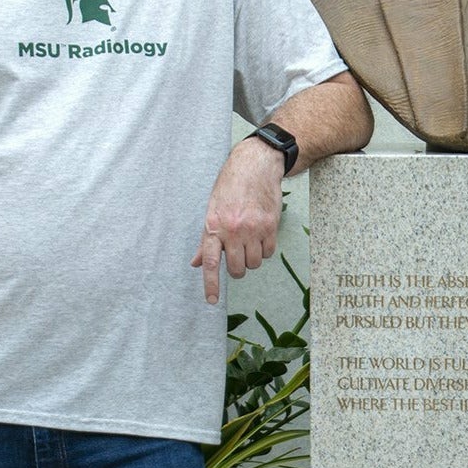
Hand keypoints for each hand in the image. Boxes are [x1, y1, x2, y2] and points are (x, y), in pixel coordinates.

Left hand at [195, 138, 284, 303]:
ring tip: (250, 240)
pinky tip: (261, 234)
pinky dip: (265, 249)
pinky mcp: (269, 227)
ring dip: (253, 258)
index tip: (212, 301)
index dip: (211, 284)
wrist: (255, 167)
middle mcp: (232, 230)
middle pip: (238, 269)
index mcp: (213, 227)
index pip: (211, 262)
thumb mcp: (212, 211)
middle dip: (239, 268)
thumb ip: (206, 240)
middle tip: (238, 255)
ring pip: (254, 263)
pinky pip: (269, 253)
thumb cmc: (231, 188)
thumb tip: (197, 263)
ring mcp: (252, 229)